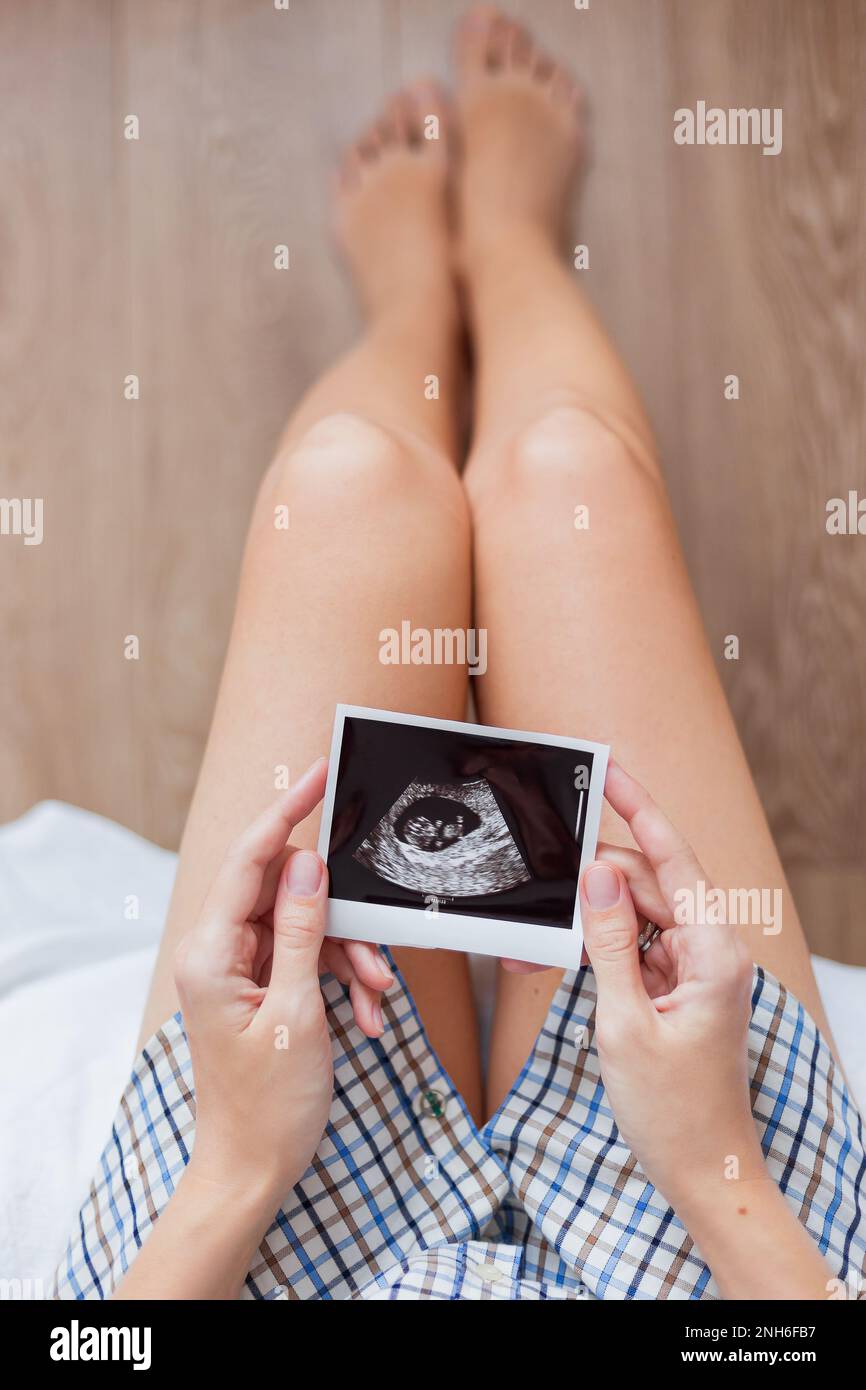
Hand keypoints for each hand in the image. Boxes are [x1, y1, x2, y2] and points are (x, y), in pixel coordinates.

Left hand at [174, 758, 390, 1207]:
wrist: (252, 1171)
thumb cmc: (268, 1105)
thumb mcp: (297, 1012)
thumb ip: (304, 932)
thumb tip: (308, 863)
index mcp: (212, 952)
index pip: (251, 860)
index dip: (286, 812)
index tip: (319, 773)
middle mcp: (220, 952)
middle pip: (287, 895)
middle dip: (342, 921)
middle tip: (380, 956)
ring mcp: (240, 971)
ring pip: (306, 929)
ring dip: (350, 960)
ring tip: (379, 1001)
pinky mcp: (260, 988)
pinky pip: (308, 961)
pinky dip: (342, 982)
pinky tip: (369, 1018)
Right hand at [578, 761, 764, 1208]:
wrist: (703, 1174)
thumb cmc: (673, 1110)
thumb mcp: (625, 1021)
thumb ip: (609, 941)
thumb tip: (597, 872)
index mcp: (714, 951)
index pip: (674, 858)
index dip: (638, 808)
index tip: (609, 769)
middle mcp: (710, 951)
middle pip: (647, 883)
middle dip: (592, 874)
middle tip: (540, 863)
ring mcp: (695, 970)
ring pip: (635, 916)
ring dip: (585, 920)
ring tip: (534, 931)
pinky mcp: (677, 989)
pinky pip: (632, 949)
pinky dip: (594, 950)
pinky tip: (551, 954)